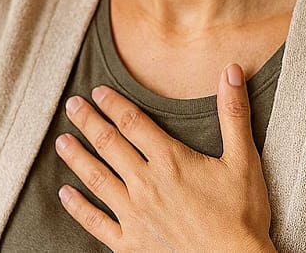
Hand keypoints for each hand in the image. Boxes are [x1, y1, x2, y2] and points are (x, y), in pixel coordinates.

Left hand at [54, 63, 275, 251]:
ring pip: (96, 179)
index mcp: (170, 160)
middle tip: (71, 107)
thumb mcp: (244, 160)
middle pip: (108, 145)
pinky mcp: (130, 243)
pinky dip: (78, 207)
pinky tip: (65, 194)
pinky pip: (96, 222)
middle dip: (87, 122)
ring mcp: (134, 214)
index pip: (133, 123)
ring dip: (76, 157)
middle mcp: (146, 184)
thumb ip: (234, 113)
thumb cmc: (241, 216)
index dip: (113, 104)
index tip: (97, 92)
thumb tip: (231, 71)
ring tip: (61, 142)